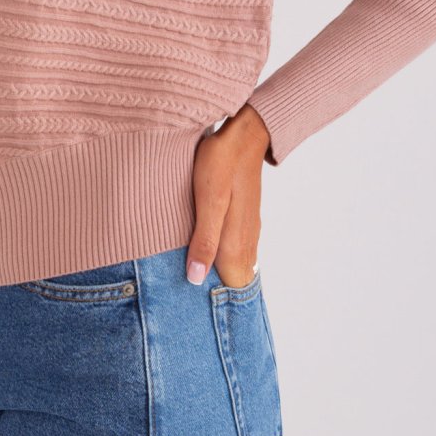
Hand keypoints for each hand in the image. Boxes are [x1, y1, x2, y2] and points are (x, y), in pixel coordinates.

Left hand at [186, 106, 271, 287]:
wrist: (243, 134)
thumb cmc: (222, 163)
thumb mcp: (209, 200)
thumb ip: (205, 240)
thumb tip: (195, 278)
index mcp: (235, 241)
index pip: (232, 285)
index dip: (215, 297)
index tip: (193, 301)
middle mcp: (246, 239)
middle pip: (235, 278)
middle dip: (215, 288)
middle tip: (188, 289)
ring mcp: (247, 227)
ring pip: (236, 262)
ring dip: (217, 271)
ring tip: (192, 275)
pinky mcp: (243, 215)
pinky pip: (234, 246)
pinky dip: (221, 255)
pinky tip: (204, 250)